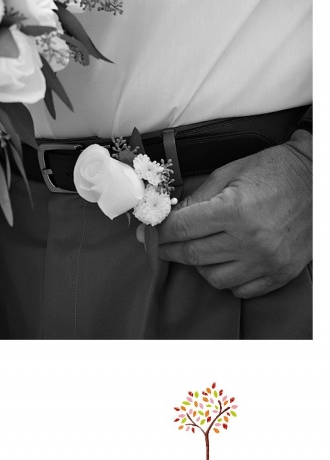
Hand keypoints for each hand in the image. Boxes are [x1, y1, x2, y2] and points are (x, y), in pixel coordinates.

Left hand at [150, 133, 311, 297]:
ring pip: (213, 277)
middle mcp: (250, 240)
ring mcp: (266, 261)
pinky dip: (225, 278)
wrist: (316, 180)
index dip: (158, 233)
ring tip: (195, 248)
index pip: (182, 229)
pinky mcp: (279, 273)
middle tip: (157, 245)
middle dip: (168, 250)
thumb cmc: (273, 171)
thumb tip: (168, 214)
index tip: (146, 233)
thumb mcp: (230, 173)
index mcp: (234, 210)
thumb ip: (197, 197)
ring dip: (197, 265)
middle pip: (193, 255)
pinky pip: (240, 289)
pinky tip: (221, 261)